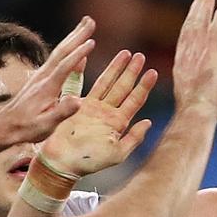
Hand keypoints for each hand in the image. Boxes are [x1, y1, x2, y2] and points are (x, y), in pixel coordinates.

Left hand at [0, 17, 97, 144]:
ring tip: (85, 24)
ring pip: (59, 51)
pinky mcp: (40, 78)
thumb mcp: (45, 125)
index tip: (92, 41)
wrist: (4, 125)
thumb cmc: (26, 128)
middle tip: (91, 21)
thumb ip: (61, 112)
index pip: (65, 66)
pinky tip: (74, 46)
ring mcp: (41, 76)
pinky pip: (56, 58)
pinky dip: (67, 48)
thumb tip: (78, 101)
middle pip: (62, 51)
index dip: (78, 54)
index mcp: (47, 88)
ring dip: (73, 36)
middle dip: (77, 35)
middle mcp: (43, 77)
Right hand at [39, 49, 158, 176]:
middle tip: (140, 56)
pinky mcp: (78, 105)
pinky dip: (91, 74)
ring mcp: (94, 108)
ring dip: (117, 68)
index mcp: (118, 123)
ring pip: (108, 83)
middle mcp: (108, 113)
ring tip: (126, 53)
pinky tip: (94, 60)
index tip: (153, 72)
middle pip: (123, 88)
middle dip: (132, 72)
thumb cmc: (90, 161)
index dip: (144, 86)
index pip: (135, 100)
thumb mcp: (117, 154)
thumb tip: (149, 122)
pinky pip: (87, 86)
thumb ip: (134, 138)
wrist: (63, 162)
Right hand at [171, 0, 216, 115]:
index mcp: (181, 64)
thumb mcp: (191, 95)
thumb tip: (198, 89)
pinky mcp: (211, 53)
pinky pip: (216, 28)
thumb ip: (194, 85)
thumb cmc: (195, 113)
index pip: (185, 37)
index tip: (194, 9)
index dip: (190, 20)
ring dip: (205, 2)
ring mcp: (198, 52)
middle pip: (191, 23)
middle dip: (197, 4)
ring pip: (200, 20)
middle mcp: (187, 54)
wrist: (195, 114)